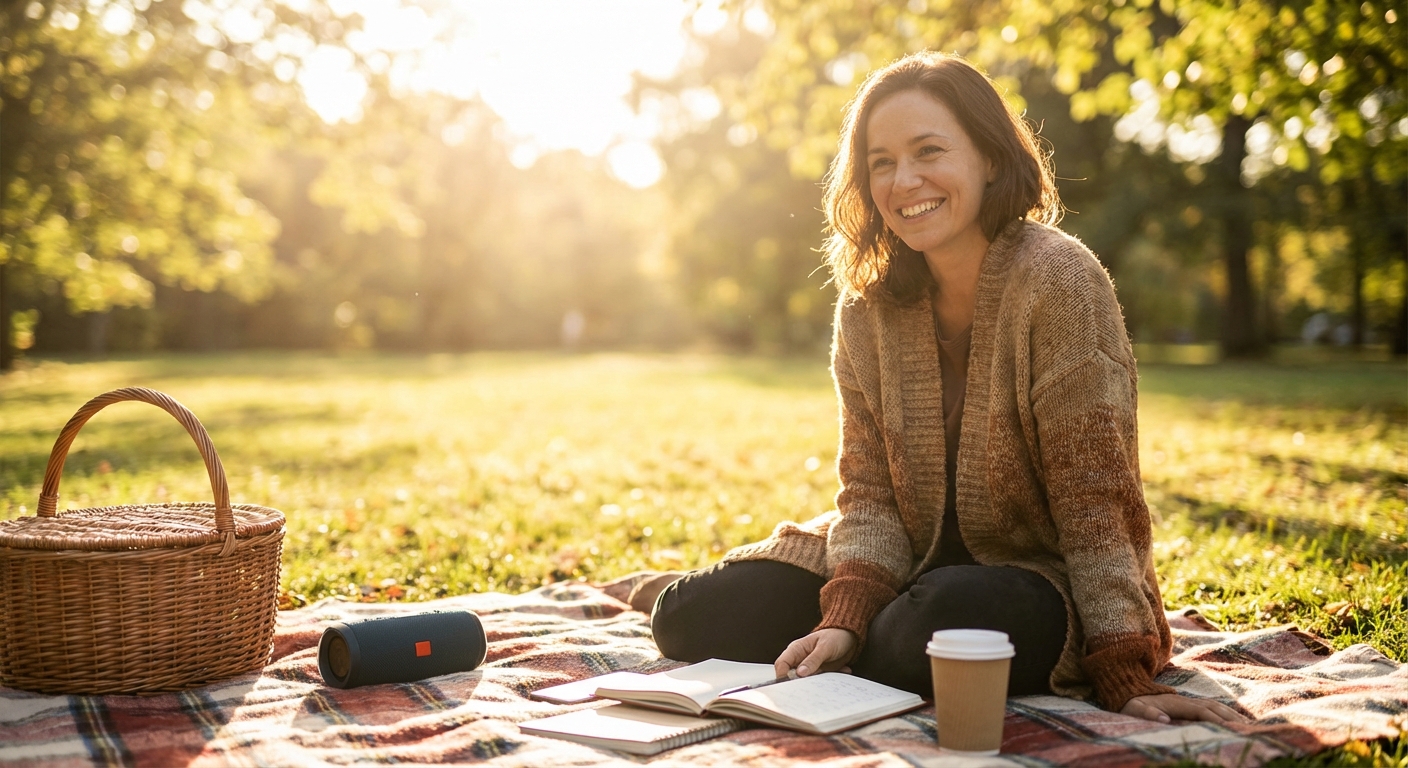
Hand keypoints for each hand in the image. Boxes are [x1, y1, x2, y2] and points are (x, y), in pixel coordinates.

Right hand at [774, 628, 857, 677]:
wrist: (850, 636)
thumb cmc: (835, 636)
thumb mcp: (825, 647)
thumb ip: (813, 660)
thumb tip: (799, 673)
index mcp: (796, 649)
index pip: (782, 664)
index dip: (782, 675)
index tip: (790, 684)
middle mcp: (800, 659)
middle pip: (792, 676)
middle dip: (800, 683)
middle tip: (812, 684)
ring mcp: (810, 667)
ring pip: (806, 681)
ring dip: (818, 682)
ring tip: (829, 676)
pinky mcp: (820, 673)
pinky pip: (820, 682)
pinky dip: (829, 681)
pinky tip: (841, 671)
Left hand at [1121, 693, 1249, 724]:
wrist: (1125, 693)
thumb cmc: (1129, 705)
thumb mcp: (1132, 710)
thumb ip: (1146, 713)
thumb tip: (1162, 718)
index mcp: (1174, 703)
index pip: (1201, 711)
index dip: (1216, 719)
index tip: (1230, 729)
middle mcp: (1183, 700)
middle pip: (1212, 707)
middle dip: (1230, 716)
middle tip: (1248, 728)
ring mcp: (1186, 702)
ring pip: (1214, 707)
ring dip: (1230, 714)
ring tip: (1247, 724)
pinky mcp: (1186, 706)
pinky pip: (1209, 709)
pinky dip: (1223, 713)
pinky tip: (1233, 720)